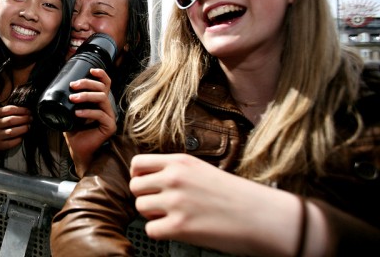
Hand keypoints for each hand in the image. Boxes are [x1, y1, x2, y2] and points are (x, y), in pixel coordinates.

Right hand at [0, 105, 31, 162]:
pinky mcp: (0, 145)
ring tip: (28, 126)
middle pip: (10, 120)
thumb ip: (10, 111)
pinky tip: (23, 136)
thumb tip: (26, 110)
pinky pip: (12, 142)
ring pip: (11, 132)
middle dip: (23, 119)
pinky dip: (19, 139)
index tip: (28, 111)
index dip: (20, 110)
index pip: (8, 110)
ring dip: (23, 128)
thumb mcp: (0, 116)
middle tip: (30, 118)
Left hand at [64, 68, 116, 176]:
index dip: (101, 74)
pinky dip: (88, 112)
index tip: (90, 70)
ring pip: (102, 98)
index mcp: (100, 102)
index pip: (105, 84)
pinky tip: (77, 113)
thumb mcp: (69, 112)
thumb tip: (55, 88)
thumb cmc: (75, 132)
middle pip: (102, 88)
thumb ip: (68, 102)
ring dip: (86, 96)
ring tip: (72, 98)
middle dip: (87, 84)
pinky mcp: (110, 126)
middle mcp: (107, 107)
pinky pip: (100, 114)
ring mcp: (110, 117)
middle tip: (73, 86)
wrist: (78, 150)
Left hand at [129, 153, 304, 255]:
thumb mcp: (202, 170)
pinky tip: (178, 230)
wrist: (261, 216)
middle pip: (135, 187)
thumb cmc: (235, 195)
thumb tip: (150, 180)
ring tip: (174, 217)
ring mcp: (175, 202)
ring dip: (153, 215)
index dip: (139, 176)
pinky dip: (160, 233)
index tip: (148, 185)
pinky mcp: (179, 226)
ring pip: (140, 207)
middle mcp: (174, 178)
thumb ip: (176, 171)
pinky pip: (150, 230)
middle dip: (146, 197)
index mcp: (180, 162)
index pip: (138, 163)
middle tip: (162, 205)